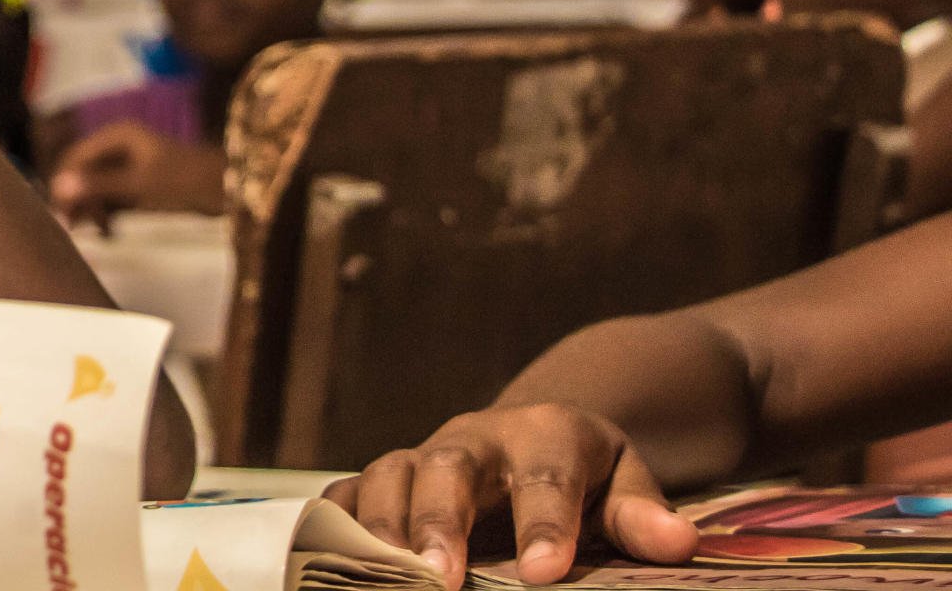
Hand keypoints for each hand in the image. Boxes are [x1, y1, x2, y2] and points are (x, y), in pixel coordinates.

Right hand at [45, 122, 227, 225]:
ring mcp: (129, 166)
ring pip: (96, 188)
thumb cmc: (186, 180)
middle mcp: (119, 147)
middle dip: (77, 199)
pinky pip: (112, 198)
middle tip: (73, 229)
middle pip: (83, 173)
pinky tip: (108, 231)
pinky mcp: (139, 185)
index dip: (63, 183)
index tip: (60, 213)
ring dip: (91, 209)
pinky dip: (107, 213)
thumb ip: (99, 185)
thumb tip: (58, 187)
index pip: (75, 158)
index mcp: (117, 136)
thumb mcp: (140, 183)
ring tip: (95, 233)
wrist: (229, 189)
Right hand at [323, 405, 698, 588]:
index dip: (544, 525)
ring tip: (392, 574)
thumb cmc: (588, 477)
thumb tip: (676, 543)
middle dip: (439, 522)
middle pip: (449, 468)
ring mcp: (424, 454)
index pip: (545, 476)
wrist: (540, 437)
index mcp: (547, 433)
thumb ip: (642, 513)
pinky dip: (337, 522)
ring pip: (390, 474)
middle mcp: (476, 436)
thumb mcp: (627, 484)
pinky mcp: (388, 477)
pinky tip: (333, 558)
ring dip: (385, 527)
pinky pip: (349, 492)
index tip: (546, 574)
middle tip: (440, 577)